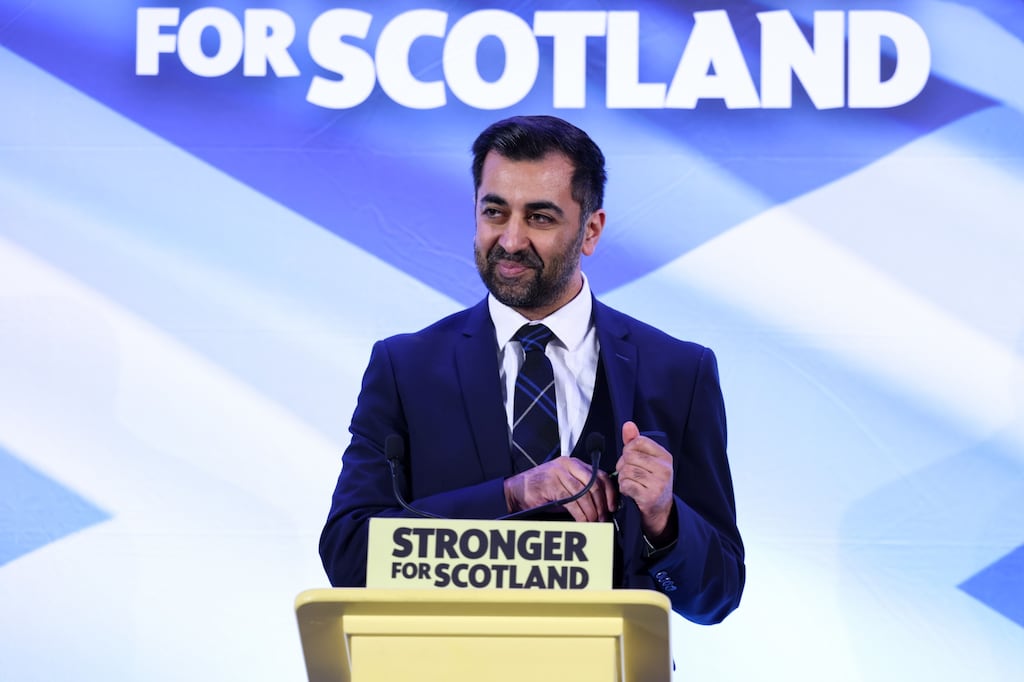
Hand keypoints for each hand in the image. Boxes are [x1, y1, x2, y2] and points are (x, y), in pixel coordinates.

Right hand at [504, 456, 617, 521]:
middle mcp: (568, 465)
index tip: (612, 506)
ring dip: (591, 511)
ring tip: (593, 521)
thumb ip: (583, 491)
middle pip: (594, 484)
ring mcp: (559, 473)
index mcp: (574, 463)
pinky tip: (582, 521)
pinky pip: (572, 500)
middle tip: (603, 517)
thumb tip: (602, 506)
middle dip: (601, 504)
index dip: (609, 492)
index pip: (600, 475)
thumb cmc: (542, 489)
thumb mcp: (565, 486)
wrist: (517, 490)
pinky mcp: (551, 484)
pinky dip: (580, 514)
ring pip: (584, 493)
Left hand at [617, 421, 674, 539]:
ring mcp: (658, 484)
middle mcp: (665, 469)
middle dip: (623, 464)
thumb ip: (636, 441)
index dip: (629, 449)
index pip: (638, 441)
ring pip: (626, 470)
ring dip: (623, 477)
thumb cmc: (652, 481)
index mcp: (665, 456)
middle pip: (629, 456)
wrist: (661, 510)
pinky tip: (631, 491)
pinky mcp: (649, 497)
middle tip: (629, 472)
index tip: (631, 458)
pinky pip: (625, 484)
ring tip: (631, 482)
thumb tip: (628, 425)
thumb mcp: (648, 460)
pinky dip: (623, 488)